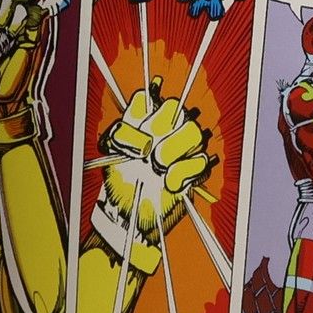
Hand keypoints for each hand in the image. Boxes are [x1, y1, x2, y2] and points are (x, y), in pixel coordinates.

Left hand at [95, 83, 212, 247]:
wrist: (128, 214)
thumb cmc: (119, 183)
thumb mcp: (113, 157)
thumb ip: (123, 135)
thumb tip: (143, 126)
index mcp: (142, 120)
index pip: (146, 98)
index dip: (138, 114)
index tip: (129, 136)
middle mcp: (164, 128)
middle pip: (174, 106)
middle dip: (160, 129)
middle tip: (147, 153)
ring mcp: (182, 147)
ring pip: (192, 131)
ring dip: (173, 149)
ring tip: (158, 168)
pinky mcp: (195, 169)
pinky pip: (200, 161)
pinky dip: (183, 173)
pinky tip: (169, 184)